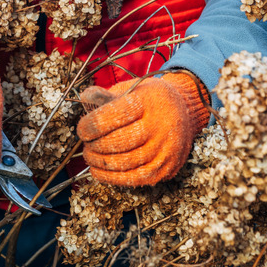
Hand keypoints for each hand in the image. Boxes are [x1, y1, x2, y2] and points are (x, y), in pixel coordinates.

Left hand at [76, 73, 209, 185]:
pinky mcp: (166, 168)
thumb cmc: (150, 100)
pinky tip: (99, 170)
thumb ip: (106, 95)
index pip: (112, 117)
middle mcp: (160, 126)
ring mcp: (165, 150)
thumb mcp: (132, 88)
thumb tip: (84, 98)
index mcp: (148, 101)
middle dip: (94, 145)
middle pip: (117, 142)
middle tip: (86, 144)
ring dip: (100, 162)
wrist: (185, 112)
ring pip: (124, 163)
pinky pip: (134, 179)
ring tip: (91, 155)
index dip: (90, 126)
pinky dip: (111, 177)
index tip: (82, 129)